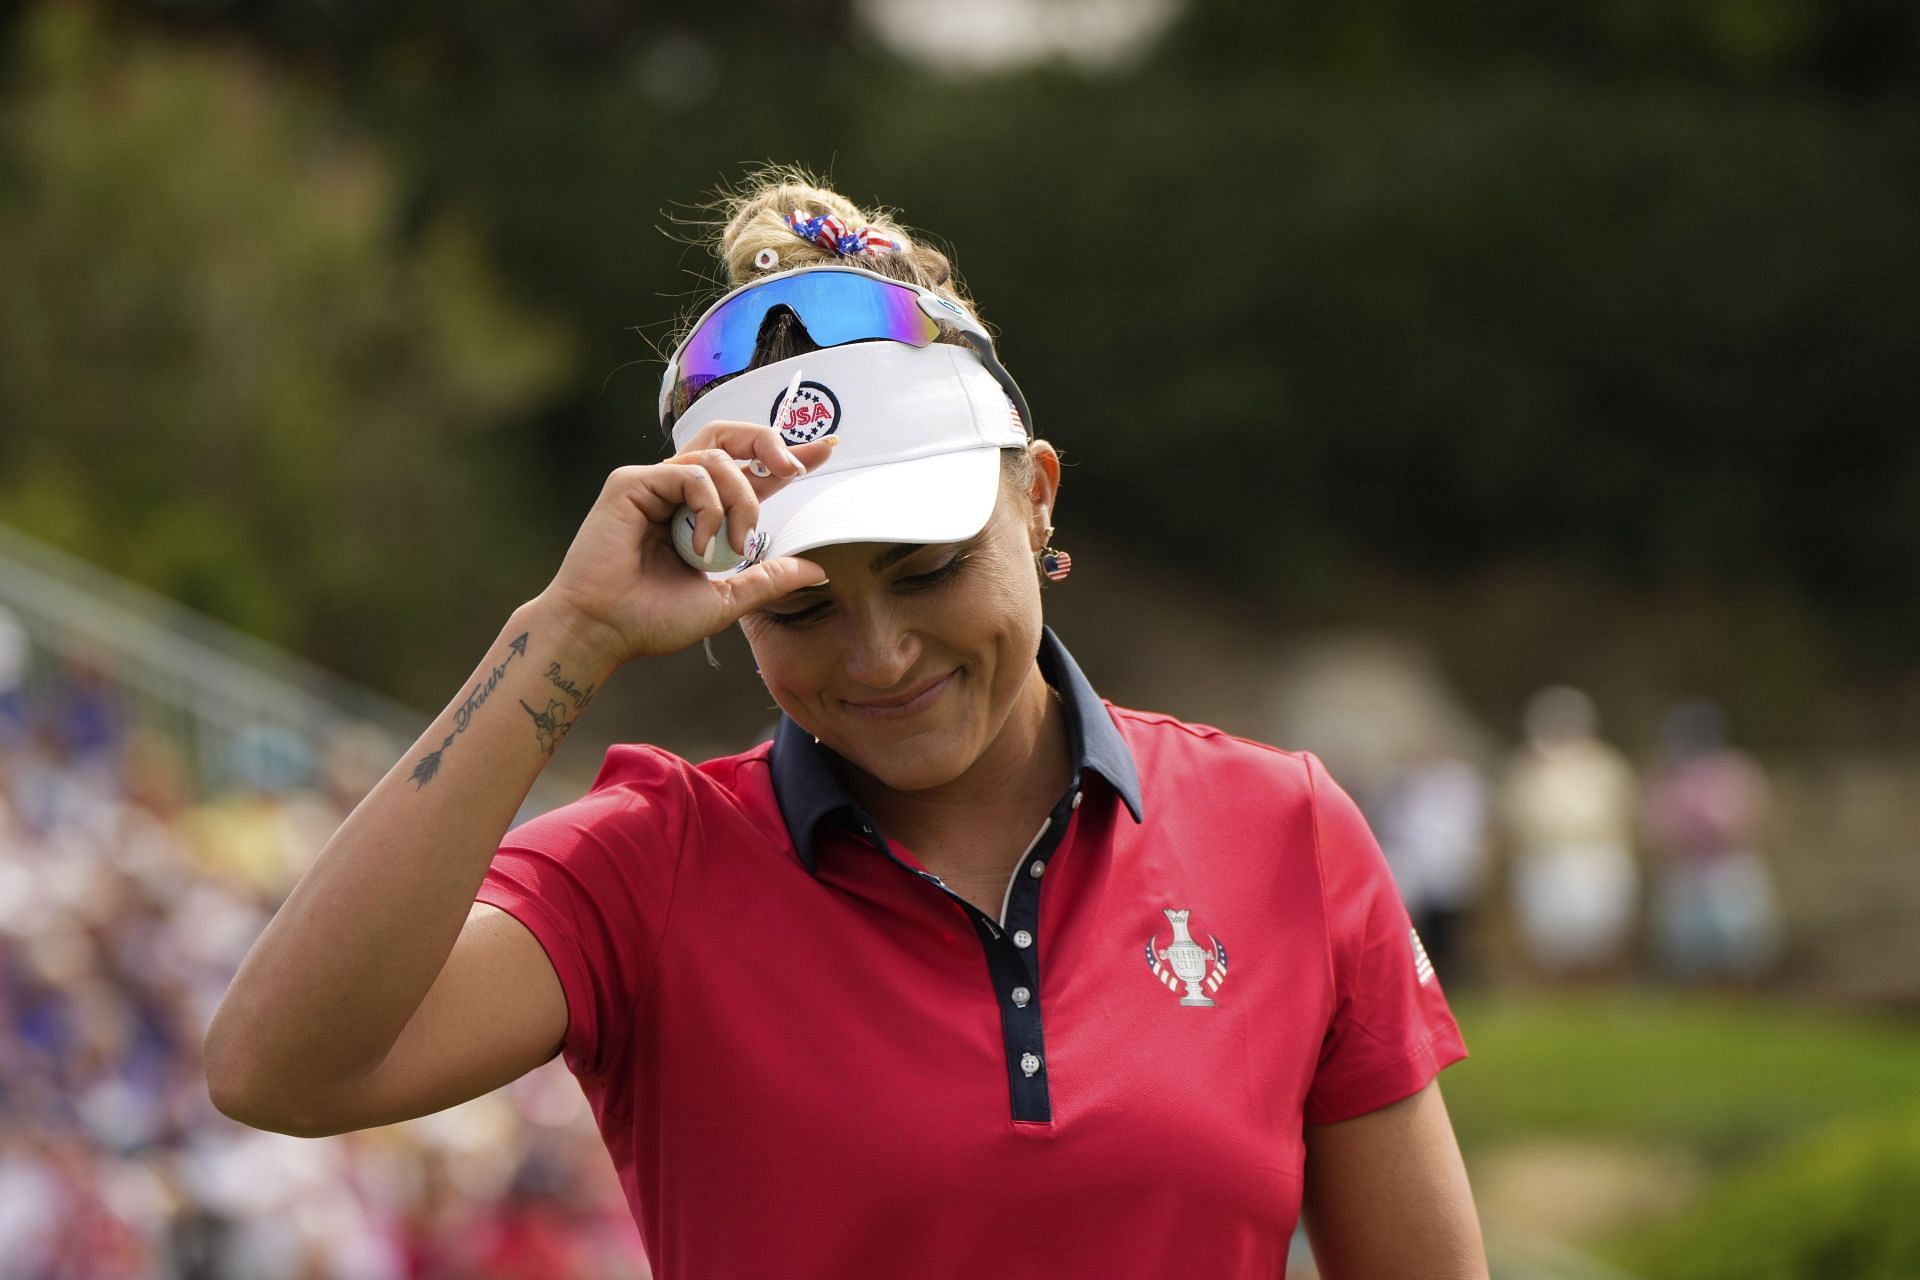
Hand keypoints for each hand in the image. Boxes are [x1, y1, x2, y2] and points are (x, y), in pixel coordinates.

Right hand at [532, 423, 836, 667]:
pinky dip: (707, 508)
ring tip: (734, 547)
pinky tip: (699, 546)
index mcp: (702, 512)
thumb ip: (768, 580)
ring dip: (741, 501)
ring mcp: (654, 483)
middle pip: (730, 437)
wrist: (604, 632)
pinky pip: (689, 473)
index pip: (750, 471)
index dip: (787, 455)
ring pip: (717, 458)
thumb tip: (817, 571)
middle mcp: (679, 491)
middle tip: (796, 469)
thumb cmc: (652, 619)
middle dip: (770, 443)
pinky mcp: (632, 483)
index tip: (828, 449)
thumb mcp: (726, 598)